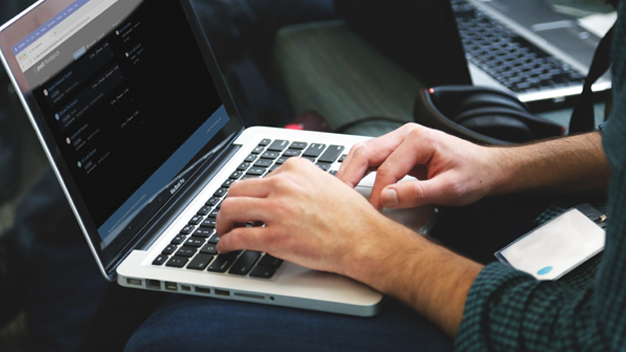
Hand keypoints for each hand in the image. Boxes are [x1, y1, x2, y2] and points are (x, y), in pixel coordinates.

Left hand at [215, 157, 403, 276]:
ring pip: (230, 210)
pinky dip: (225, 243)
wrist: (366, 240)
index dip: (250, 194)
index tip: (248, 204)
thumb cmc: (353, 217)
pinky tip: (226, 247)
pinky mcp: (275, 237)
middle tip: (229, 217)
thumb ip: (301, 184)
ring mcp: (278, 210)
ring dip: (222, 222)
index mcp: (295, 169)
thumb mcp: (327, 183)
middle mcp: (284, 185)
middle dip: (229, 206)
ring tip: (224, 231)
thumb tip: (281, 192)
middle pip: (237, 190)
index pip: (258, 177)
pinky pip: (237, 237)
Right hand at [337, 123, 499, 209]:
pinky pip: (372, 157)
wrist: (486, 168)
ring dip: (349, 171)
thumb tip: (386, 197)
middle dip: (348, 175)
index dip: (376, 193)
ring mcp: (400, 140)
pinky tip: (350, 185)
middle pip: (365, 152)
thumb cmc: (473, 175)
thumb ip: (417, 193)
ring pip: (364, 152)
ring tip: (338, 192)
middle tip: (335, 198)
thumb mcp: (449, 189)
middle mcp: (405, 135)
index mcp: (418, 140)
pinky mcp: (398, 149)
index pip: (386, 169)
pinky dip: (358, 170)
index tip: (373, 213)